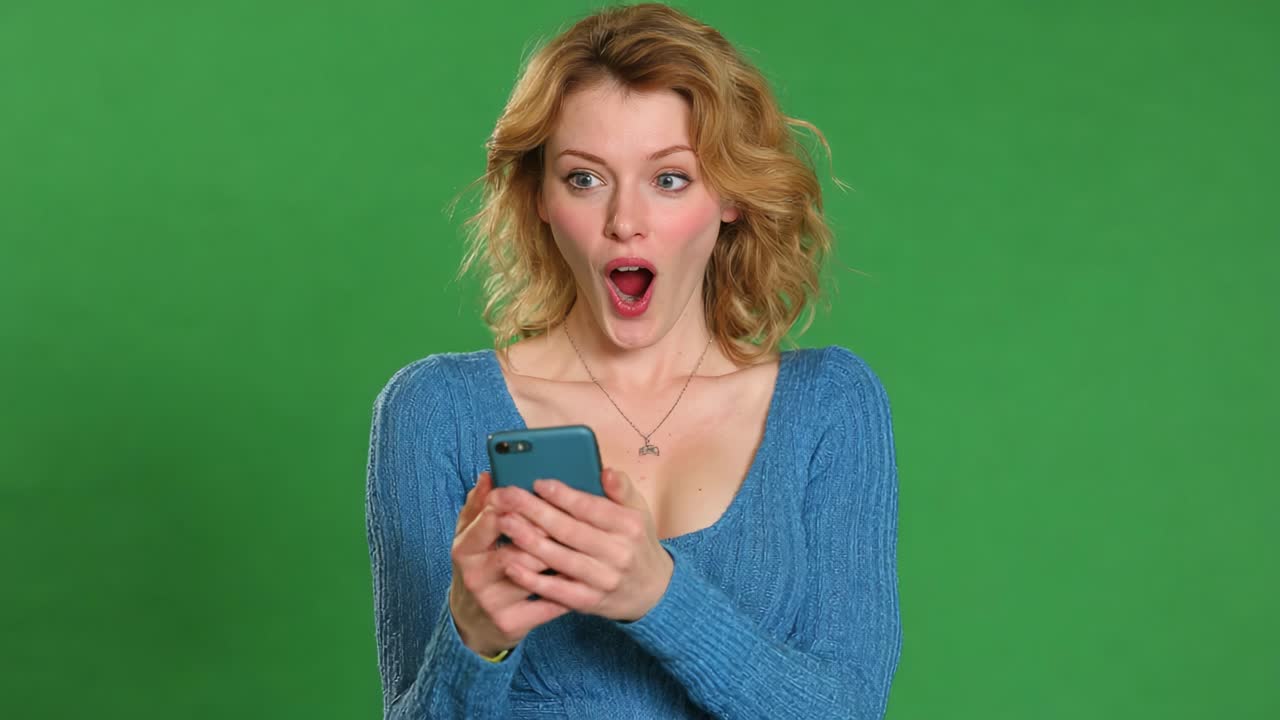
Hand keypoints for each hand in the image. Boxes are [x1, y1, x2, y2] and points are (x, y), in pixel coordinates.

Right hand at [447, 472, 570, 656]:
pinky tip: (583, 574)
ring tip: (584, 542)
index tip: (541, 490)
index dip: (520, 504)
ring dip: (561, 558)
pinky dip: (567, 588)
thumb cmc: (478, 566)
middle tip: (573, 516)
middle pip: (517, 547)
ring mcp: (492, 602)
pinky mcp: (511, 623)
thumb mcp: (470, 534)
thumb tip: (489, 475)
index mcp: (465, 547)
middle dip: (546, 531)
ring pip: (535, 574)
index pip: (493, 519)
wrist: (472, 622)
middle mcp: (475, 575)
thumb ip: (478, 505)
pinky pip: (547, 603)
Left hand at [489, 468, 674, 621]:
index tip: (537, 483)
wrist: (652, 591)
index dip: (562, 495)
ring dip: (527, 540)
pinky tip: (511, 564)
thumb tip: (606, 471)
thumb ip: (622, 489)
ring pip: (559, 558)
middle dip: (533, 512)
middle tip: (505, 497)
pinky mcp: (589, 602)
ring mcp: (603, 580)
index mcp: (629, 525)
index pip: (590, 507)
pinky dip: (532, 578)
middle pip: (569, 530)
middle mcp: (618, 553)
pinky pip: (556, 590)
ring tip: (503, 523)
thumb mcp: (638, 512)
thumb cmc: (636, 543)